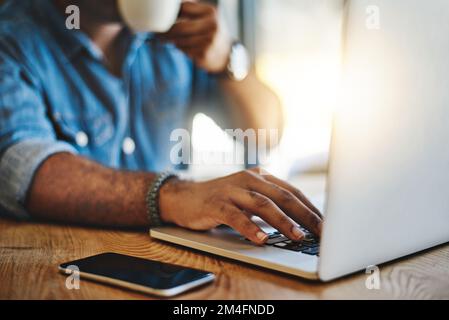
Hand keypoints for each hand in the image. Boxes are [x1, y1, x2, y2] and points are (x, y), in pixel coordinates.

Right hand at [159, 168, 322, 244]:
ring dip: (283, 221)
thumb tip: (299, 222)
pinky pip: (236, 216)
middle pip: (283, 196)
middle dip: (305, 215)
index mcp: (260, 177)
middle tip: (321, 232)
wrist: (184, 197)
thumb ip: (269, 202)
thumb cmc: (221, 199)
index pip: (292, 191)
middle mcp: (248, 179)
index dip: (310, 207)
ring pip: (263, 204)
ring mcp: (232, 190)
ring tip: (297, 236)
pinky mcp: (216, 203)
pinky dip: (250, 228)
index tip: (326, 224)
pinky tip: (261, 239)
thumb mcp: (248, 196)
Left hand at [160, 1, 231, 72]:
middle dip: (166, 31)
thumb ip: (190, 9)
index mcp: (211, 12)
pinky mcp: (204, 54)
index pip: (184, 8)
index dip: (170, 13)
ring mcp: (209, 41)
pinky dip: (180, 49)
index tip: (160, 17)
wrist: (226, 54)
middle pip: (180, 27)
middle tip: (156, 34)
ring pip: (180, 40)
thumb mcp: (206, 16)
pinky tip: (184, 47)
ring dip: (171, 41)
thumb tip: (167, 4)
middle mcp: (212, 26)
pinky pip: (184, 50)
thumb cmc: (210, 32)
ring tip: (168, 40)